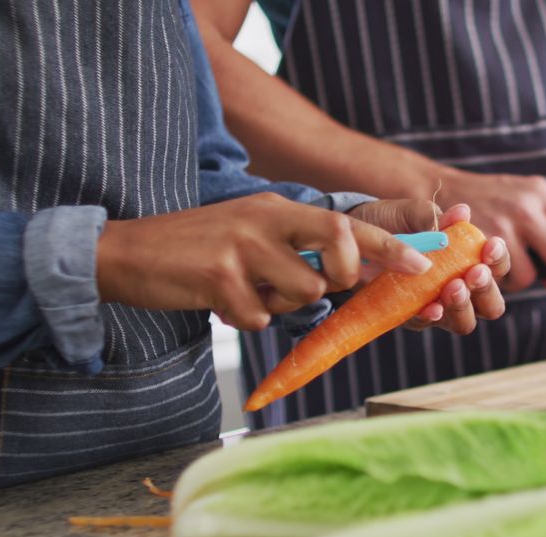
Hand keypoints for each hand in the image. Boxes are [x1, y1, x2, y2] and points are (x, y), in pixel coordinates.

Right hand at [96, 192, 431, 330]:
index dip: (388, 245)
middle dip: (342, 275)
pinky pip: (260, 318)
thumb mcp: (249, 232)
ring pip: (304, 291)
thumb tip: (343, 276)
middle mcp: (264, 219)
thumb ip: (294, 246)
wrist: (124, 253)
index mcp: (276, 206)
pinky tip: (220, 302)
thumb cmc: (195, 250)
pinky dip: (245, 320)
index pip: (347, 221)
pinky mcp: (216, 277)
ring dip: (282, 305)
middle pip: (339, 246)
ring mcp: (241, 246)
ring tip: (249, 292)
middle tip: (316, 284)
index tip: (421, 263)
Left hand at [348, 199, 510, 334]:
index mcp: (467, 260)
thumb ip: (436, 217)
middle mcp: (459, 288)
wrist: (351, 237)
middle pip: (491, 304)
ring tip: (452, 287)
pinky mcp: (412, 318)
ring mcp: (437, 307)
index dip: (499, 259)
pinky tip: (430, 307)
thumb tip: (462, 213)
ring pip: (465, 322)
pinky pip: (428, 324)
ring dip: (463, 306)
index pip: (496, 266)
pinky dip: (432, 316)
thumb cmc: (391, 223)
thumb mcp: (412, 214)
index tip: (489, 247)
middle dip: (486, 289)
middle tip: (474, 273)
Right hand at [431, 170, 545, 312]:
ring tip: (508, 265)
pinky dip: (500, 281)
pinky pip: (501, 279)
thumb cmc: (490, 200)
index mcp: (541, 195)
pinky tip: (489, 265)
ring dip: (523, 282)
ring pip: (529, 276)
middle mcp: (524, 207)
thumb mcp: (527, 202)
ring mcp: (499, 225)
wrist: (438, 188)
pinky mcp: (475, 245)